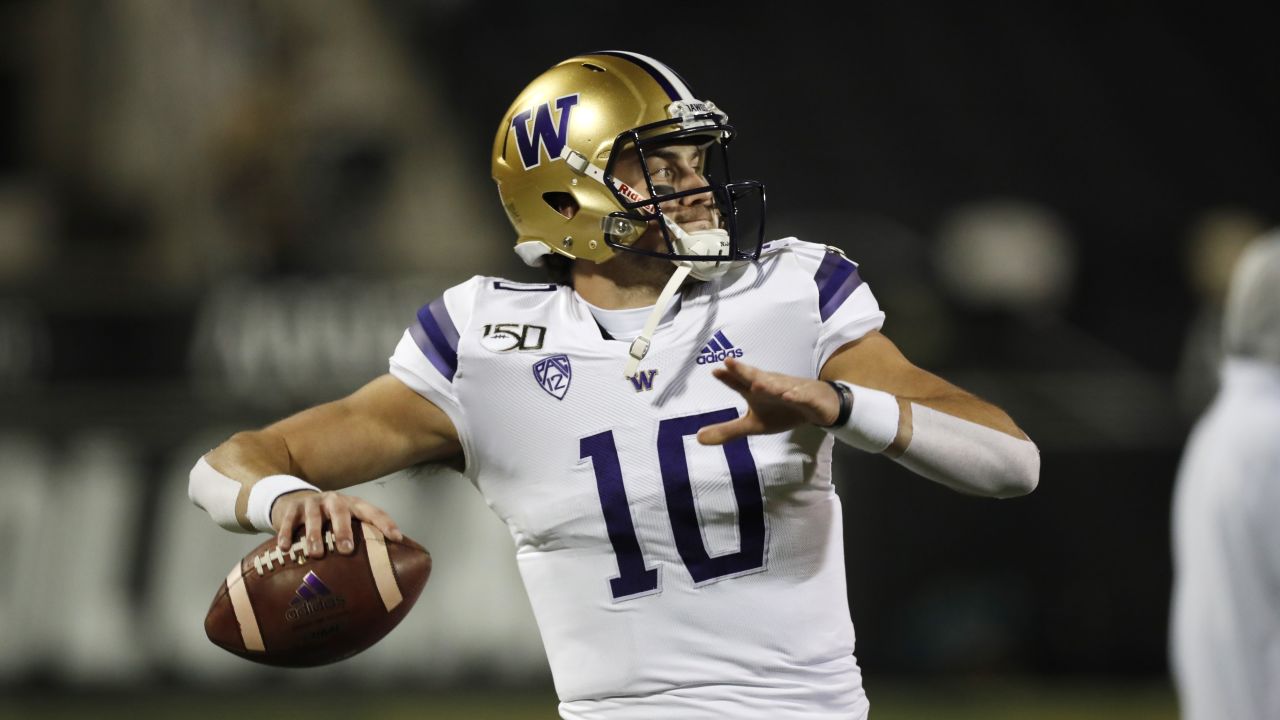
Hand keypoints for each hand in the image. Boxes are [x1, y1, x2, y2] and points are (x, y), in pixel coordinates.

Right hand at [270, 490, 403, 557]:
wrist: (295, 501)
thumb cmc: (329, 521)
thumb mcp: (345, 523)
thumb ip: (358, 540)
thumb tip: (379, 576)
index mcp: (353, 505)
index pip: (373, 512)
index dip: (386, 523)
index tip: (397, 538)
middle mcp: (334, 501)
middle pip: (340, 511)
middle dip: (343, 530)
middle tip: (346, 549)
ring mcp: (312, 503)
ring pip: (314, 516)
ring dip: (314, 534)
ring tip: (315, 553)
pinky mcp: (292, 508)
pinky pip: (289, 520)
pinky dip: (286, 533)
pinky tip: (285, 548)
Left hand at [697, 357, 839, 444]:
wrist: (817, 406)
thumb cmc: (781, 410)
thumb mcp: (753, 425)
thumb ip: (727, 430)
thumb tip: (697, 438)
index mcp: (757, 390)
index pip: (740, 383)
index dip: (728, 377)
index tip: (716, 371)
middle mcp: (772, 386)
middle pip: (756, 378)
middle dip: (743, 371)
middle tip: (729, 362)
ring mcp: (790, 390)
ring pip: (778, 386)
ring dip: (768, 384)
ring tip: (755, 384)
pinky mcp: (808, 398)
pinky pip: (801, 396)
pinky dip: (796, 395)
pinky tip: (788, 396)